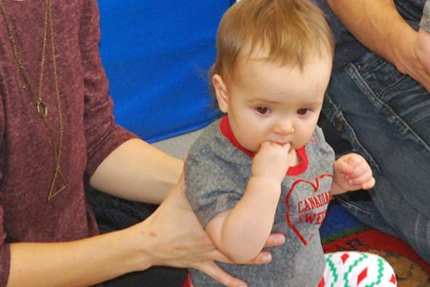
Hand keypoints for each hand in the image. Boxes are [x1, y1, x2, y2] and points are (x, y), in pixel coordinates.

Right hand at [141, 177, 283, 286]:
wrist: (149, 242)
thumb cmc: (165, 216)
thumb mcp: (178, 193)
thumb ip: (187, 175)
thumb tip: (193, 155)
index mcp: (209, 220)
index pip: (236, 219)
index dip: (253, 217)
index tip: (270, 213)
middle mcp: (212, 239)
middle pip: (240, 240)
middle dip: (261, 240)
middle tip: (280, 237)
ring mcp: (206, 253)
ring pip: (234, 258)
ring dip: (252, 258)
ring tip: (269, 257)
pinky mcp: (200, 263)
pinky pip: (217, 274)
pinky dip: (230, 282)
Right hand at [251, 141, 292, 182]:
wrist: (267, 182)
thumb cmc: (259, 170)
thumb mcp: (256, 157)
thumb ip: (262, 150)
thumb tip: (266, 147)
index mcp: (267, 147)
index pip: (267, 141)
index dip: (265, 146)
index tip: (263, 151)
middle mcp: (276, 149)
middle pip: (276, 142)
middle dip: (273, 146)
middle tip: (270, 153)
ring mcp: (284, 155)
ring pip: (286, 144)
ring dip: (283, 146)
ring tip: (279, 151)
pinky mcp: (288, 160)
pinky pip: (292, 153)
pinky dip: (289, 152)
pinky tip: (286, 153)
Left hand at [332, 153, 375, 192]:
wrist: (340, 179)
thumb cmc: (340, 170)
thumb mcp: (338, 166)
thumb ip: (343, 166)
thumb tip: (351, 170)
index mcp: (356, 158)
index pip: (358, 162)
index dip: (351, 168)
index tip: (345, 172)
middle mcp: (363, 163)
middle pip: (364, 169)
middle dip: (354, 175)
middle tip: (347, 177)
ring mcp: (366, 171)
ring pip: (368, 176)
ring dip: (358, 181)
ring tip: (350, 182)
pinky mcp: (368, 180)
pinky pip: (372, 182)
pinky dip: (368, 185)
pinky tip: (363, 186)